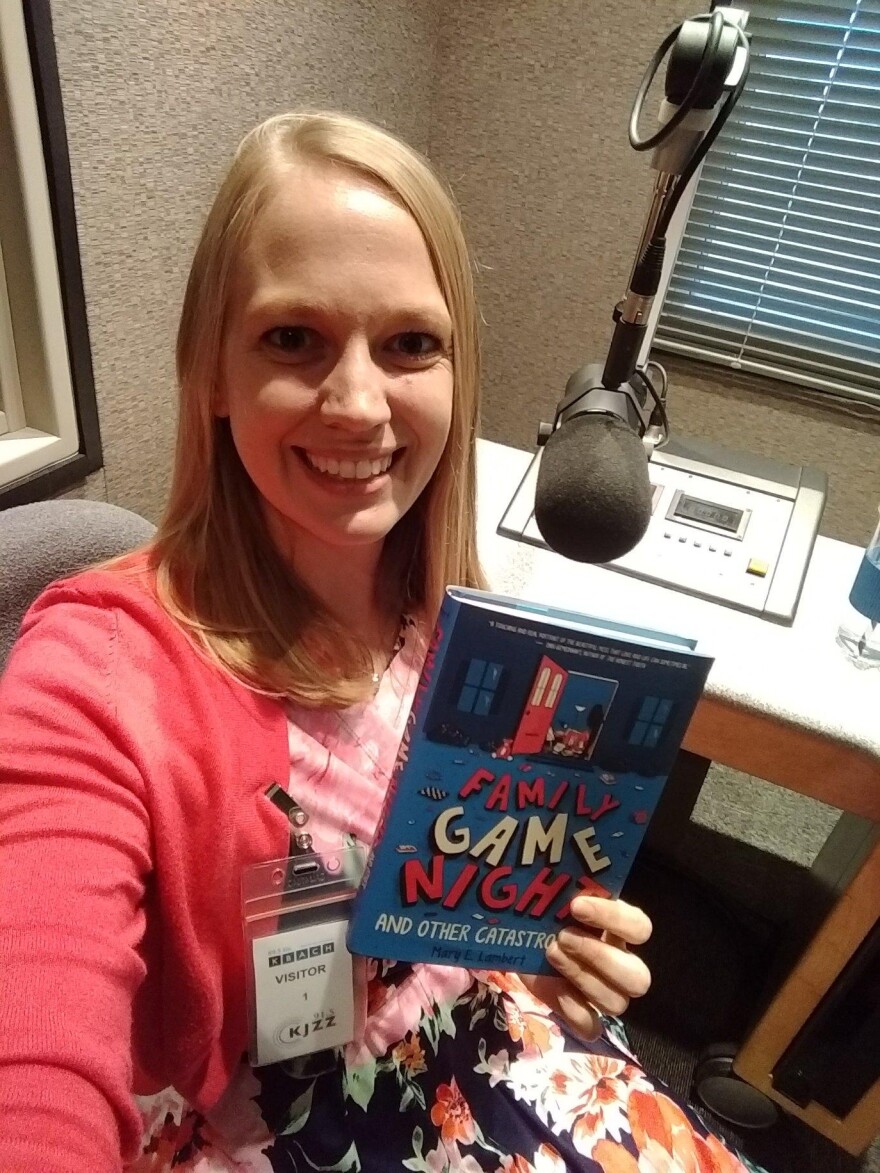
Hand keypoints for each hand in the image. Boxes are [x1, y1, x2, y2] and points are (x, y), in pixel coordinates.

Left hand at [520, 896, 652, 1040]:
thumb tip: (555, 855)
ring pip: (616, 1002)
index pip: (639, 927)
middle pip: (638, 977)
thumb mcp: (554, 893)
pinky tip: (550, 985)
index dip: (612, 917)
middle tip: (563, 936)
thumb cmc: (544, 910)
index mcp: (621, 929)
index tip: (576, 904)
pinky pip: (590, 1026)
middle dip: (599, 956)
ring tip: (550, 951)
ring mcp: (605, 994)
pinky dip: (571, 1008)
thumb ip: (563, 882)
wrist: (515, 937)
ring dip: (581, 977)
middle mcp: (621, 964)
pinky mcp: (582, 1015)